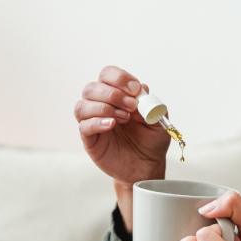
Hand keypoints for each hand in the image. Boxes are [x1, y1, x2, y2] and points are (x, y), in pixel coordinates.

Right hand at [74, 66, 169, 185]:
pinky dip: (97, 122)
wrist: (147, 166)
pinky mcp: (90, 140)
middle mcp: (101, 105)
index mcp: (117, 95)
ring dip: (104, 107)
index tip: (135, 89)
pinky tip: (112, 125)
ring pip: (82, 105)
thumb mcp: (158, 119)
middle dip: (113, 94)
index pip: (107, 75)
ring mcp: (93, 122)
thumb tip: (142, 88)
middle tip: (131, 106)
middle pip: (92, 88)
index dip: (119, 78)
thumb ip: (151, 103)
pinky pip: (84, 126)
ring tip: (124, 118)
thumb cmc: (151, 140)